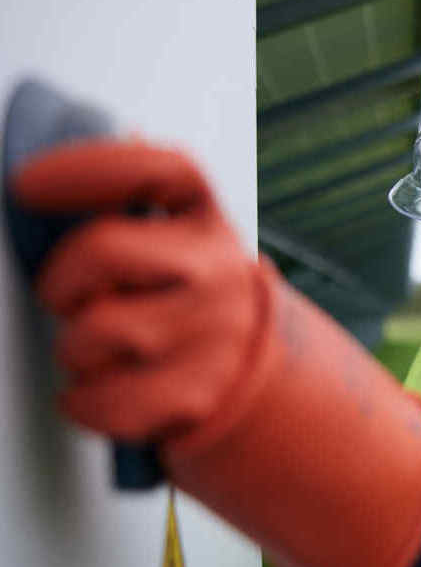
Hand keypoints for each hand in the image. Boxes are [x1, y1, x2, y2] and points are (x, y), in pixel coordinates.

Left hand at [12, 138, 258, 441]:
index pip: (161, 172)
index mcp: (205, 220)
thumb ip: (130, 204)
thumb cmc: (184, 294)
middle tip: (66, 297)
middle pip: (105, 251)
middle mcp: (218, 270)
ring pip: (95, 331)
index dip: (90, 169)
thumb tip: (84, 166)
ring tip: (98, 349)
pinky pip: (105, 398)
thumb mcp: (174, 237)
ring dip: (75, 347)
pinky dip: (85, 400)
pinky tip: (102, 386)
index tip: (28, 183)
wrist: (246, 365)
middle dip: (61, 279)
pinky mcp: (198, 393)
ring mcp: (213, 333)